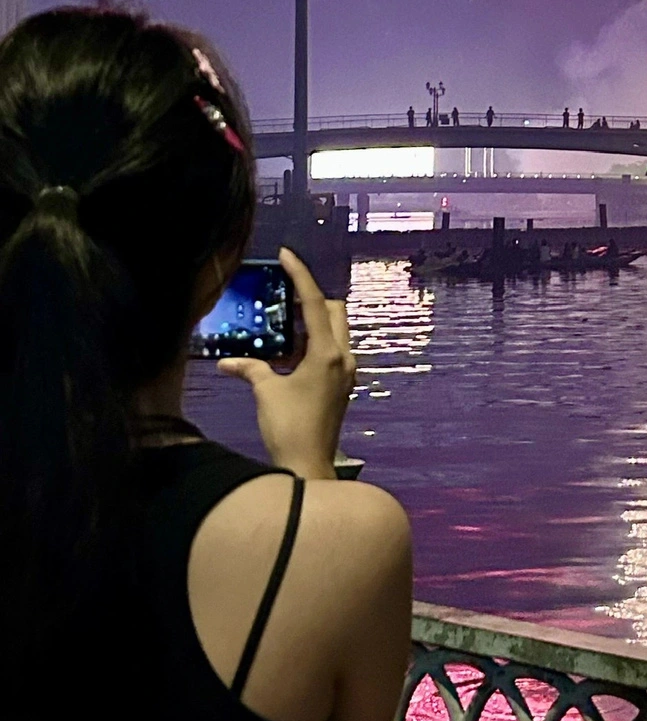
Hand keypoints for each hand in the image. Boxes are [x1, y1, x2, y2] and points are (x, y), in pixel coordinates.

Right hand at [218, 247, 355, 479]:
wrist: (307, 466)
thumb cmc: (288, 427)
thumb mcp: (266, 392)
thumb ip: (250, 369)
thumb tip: (227, 362)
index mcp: (327, 353)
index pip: (315, 303)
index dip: (300, 275)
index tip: (287, 255)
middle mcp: (343, 357)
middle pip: (334, 310)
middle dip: (312, 298)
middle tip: (284, 296)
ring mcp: (346, 372)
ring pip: (336, 330)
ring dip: (314, 321)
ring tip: (284, 322)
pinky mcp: (341, 385)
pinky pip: (332, 349)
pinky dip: (314, 341)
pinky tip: (290, 351)